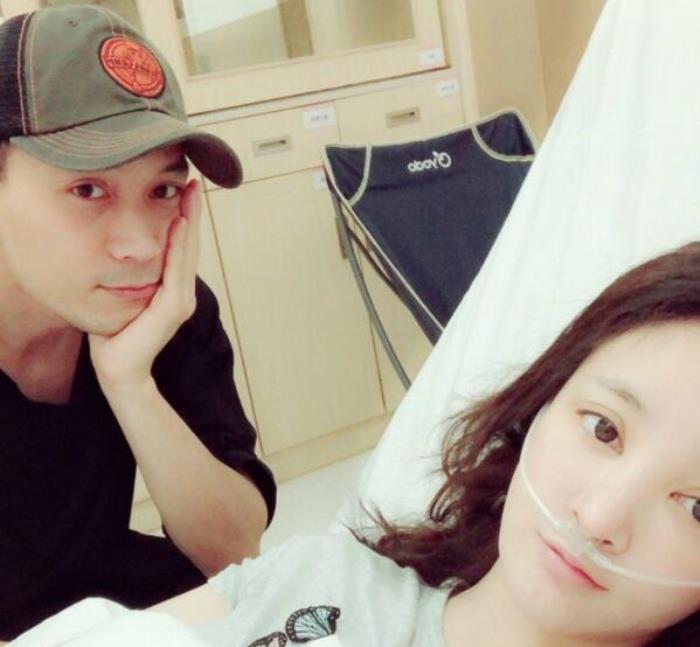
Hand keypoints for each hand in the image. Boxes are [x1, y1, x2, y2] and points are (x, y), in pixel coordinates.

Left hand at [89, 179, 200, 391]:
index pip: (181, 248)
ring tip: (191, 195)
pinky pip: (176, 270)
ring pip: (187, 253)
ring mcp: (181, 301)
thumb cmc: (116, 334)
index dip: (185, 219)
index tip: (185, 192)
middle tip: (195, 183)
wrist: (119, 368)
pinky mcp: (173, 309)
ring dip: (190, 221)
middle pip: (189, 245)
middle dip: (192, 212)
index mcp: (172, 289)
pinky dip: (179, 245)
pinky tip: (180, 223)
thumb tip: (124, 250)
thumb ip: (133, 276)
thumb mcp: (125, 296)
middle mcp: (182, 293)